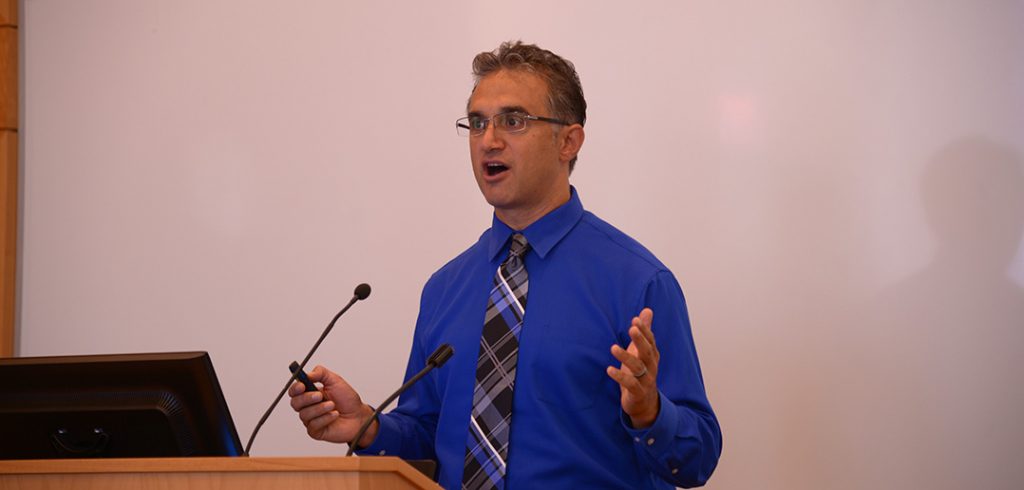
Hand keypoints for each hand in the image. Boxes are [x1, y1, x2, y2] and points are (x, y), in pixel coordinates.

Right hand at [288, 365, 377, 447]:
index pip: (294, 391)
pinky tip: (334, 415)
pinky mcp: (316, 431)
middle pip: (295, 403)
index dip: (295, 389)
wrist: (359, 415)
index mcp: (310, 393)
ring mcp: (311, 419)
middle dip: (307, 398)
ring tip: (332, 405)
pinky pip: (313, 425)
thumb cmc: (347, 399)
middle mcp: (308, 406)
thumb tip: (307, 374)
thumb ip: (320, 373)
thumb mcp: (335, 380)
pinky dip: (325, 418)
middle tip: (319, 396)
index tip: (302, 386)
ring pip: (304, 415)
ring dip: (320, 409)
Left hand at [606, 308, 660, 428]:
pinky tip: (608, 369)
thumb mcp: (642, 351)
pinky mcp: (638, 392)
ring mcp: (646, 380)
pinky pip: (630, 384)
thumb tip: (647, 310)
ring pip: (638, 367)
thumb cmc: (641, 372)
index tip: (635, 320)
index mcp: (652, 356)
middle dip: (640, 340)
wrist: (645, 403)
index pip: (650, 341)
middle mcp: (651, 367)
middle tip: (631, 329)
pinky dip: (620, 377)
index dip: (644, 330)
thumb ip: (644, 332)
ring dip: (626, 357)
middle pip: (647, 352)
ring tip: (613, 348)